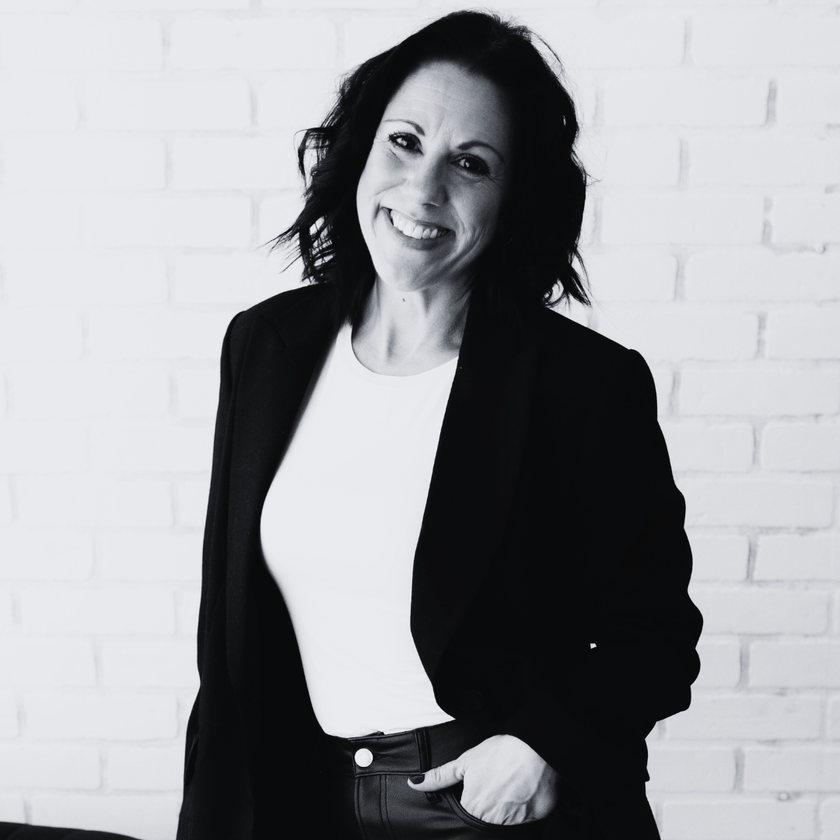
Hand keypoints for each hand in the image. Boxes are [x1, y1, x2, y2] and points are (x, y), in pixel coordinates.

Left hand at [407, 734, 558, 824]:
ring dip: (508, 806)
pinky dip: (527, 805)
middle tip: (498, 783)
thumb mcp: (465, 762)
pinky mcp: (537, 818)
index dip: (475, 798)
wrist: (535, 747)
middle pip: (487, 818)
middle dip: (490, 804)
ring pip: (507, 819)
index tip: (482, 786)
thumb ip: (439, 777)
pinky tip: (526, 787)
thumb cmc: (499, 752)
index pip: (468, 813)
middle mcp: (493, 821)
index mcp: (473, 808)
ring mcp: (516, 822)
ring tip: (512, 783)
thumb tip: (413, 784)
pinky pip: (528, 817)